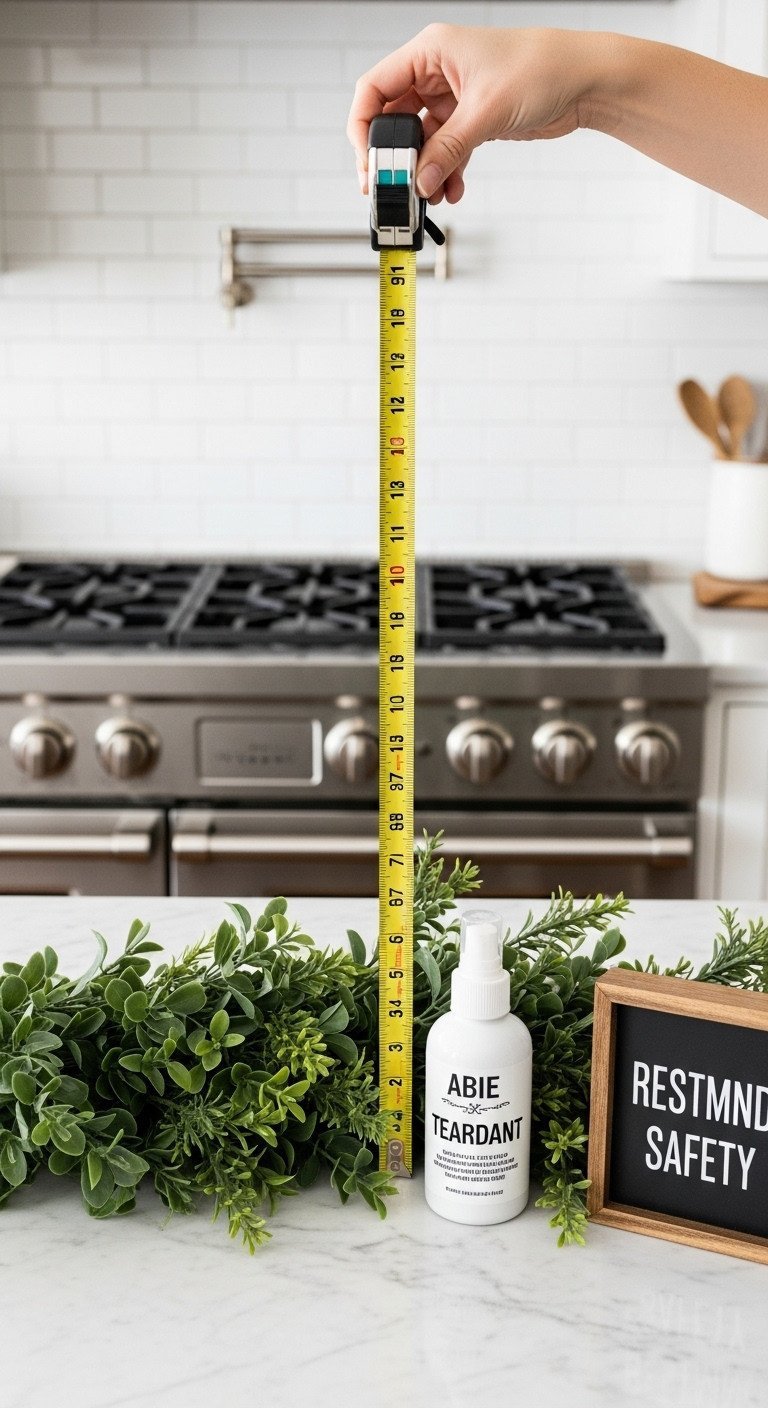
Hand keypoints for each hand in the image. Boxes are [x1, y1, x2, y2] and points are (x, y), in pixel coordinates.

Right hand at [347, 24, 603, 204]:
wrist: (585, 80)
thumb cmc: (542, 68)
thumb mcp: (486, 111)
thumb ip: (448, 150)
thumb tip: (419, 182)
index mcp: (430, 52)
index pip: (374, 89)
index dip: (363, 128)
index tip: (368, 164)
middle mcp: (435, 72)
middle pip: (394, 120)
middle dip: (394, 159)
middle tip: (394, 188)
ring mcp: (452, 97)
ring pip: (420, 142)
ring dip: (422, 172)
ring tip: (429, 196)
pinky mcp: (470, 119)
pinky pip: (445, 151)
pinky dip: (445, 173)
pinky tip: (452, 190)